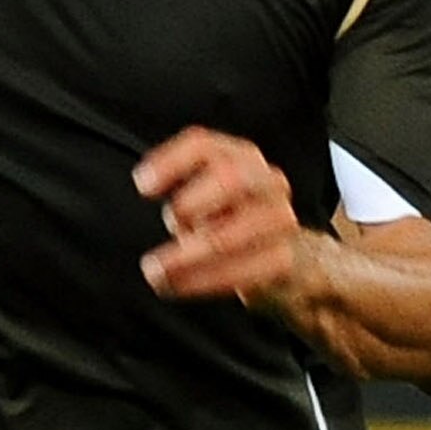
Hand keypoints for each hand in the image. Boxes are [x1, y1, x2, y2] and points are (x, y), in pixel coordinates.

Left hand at [135, 127, 302, 303]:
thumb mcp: (203, 198)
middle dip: (190, 204)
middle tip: (166, 226)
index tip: (143, 186)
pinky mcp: (281, 259)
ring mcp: (278, 219)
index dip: (170, 162)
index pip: (203, 145)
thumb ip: (182, 192)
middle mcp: (264, 181)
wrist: (287, 258)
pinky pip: (239, 272)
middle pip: (229, 178)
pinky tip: (178, 284)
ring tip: (156, 272)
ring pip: (229, 235)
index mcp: (239, 156)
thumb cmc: (232, 221)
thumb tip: (149, 189)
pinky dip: (200, 280)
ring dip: (184, 257)